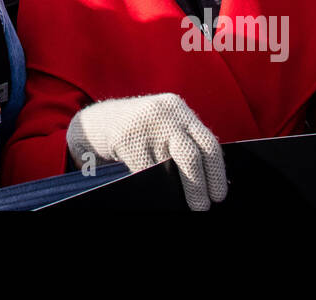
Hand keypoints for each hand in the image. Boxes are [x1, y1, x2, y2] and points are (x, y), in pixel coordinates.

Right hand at [66, 94, 227, 210]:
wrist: (97, 120)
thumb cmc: (140, 129)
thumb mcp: (164, 123)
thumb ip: (184, 140)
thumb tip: (210, 178)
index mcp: (179, 109)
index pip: (208, 143)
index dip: (216, 173)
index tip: (218, 196)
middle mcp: (165, 114)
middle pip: (190, 156)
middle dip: (197, 186)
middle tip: (201, 207)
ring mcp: (144, 125)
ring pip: (166, 169)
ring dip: (172, 189)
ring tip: (177, 200)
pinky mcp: (126, 139)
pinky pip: (145, 172)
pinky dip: (152, 186)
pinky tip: (154, 192)